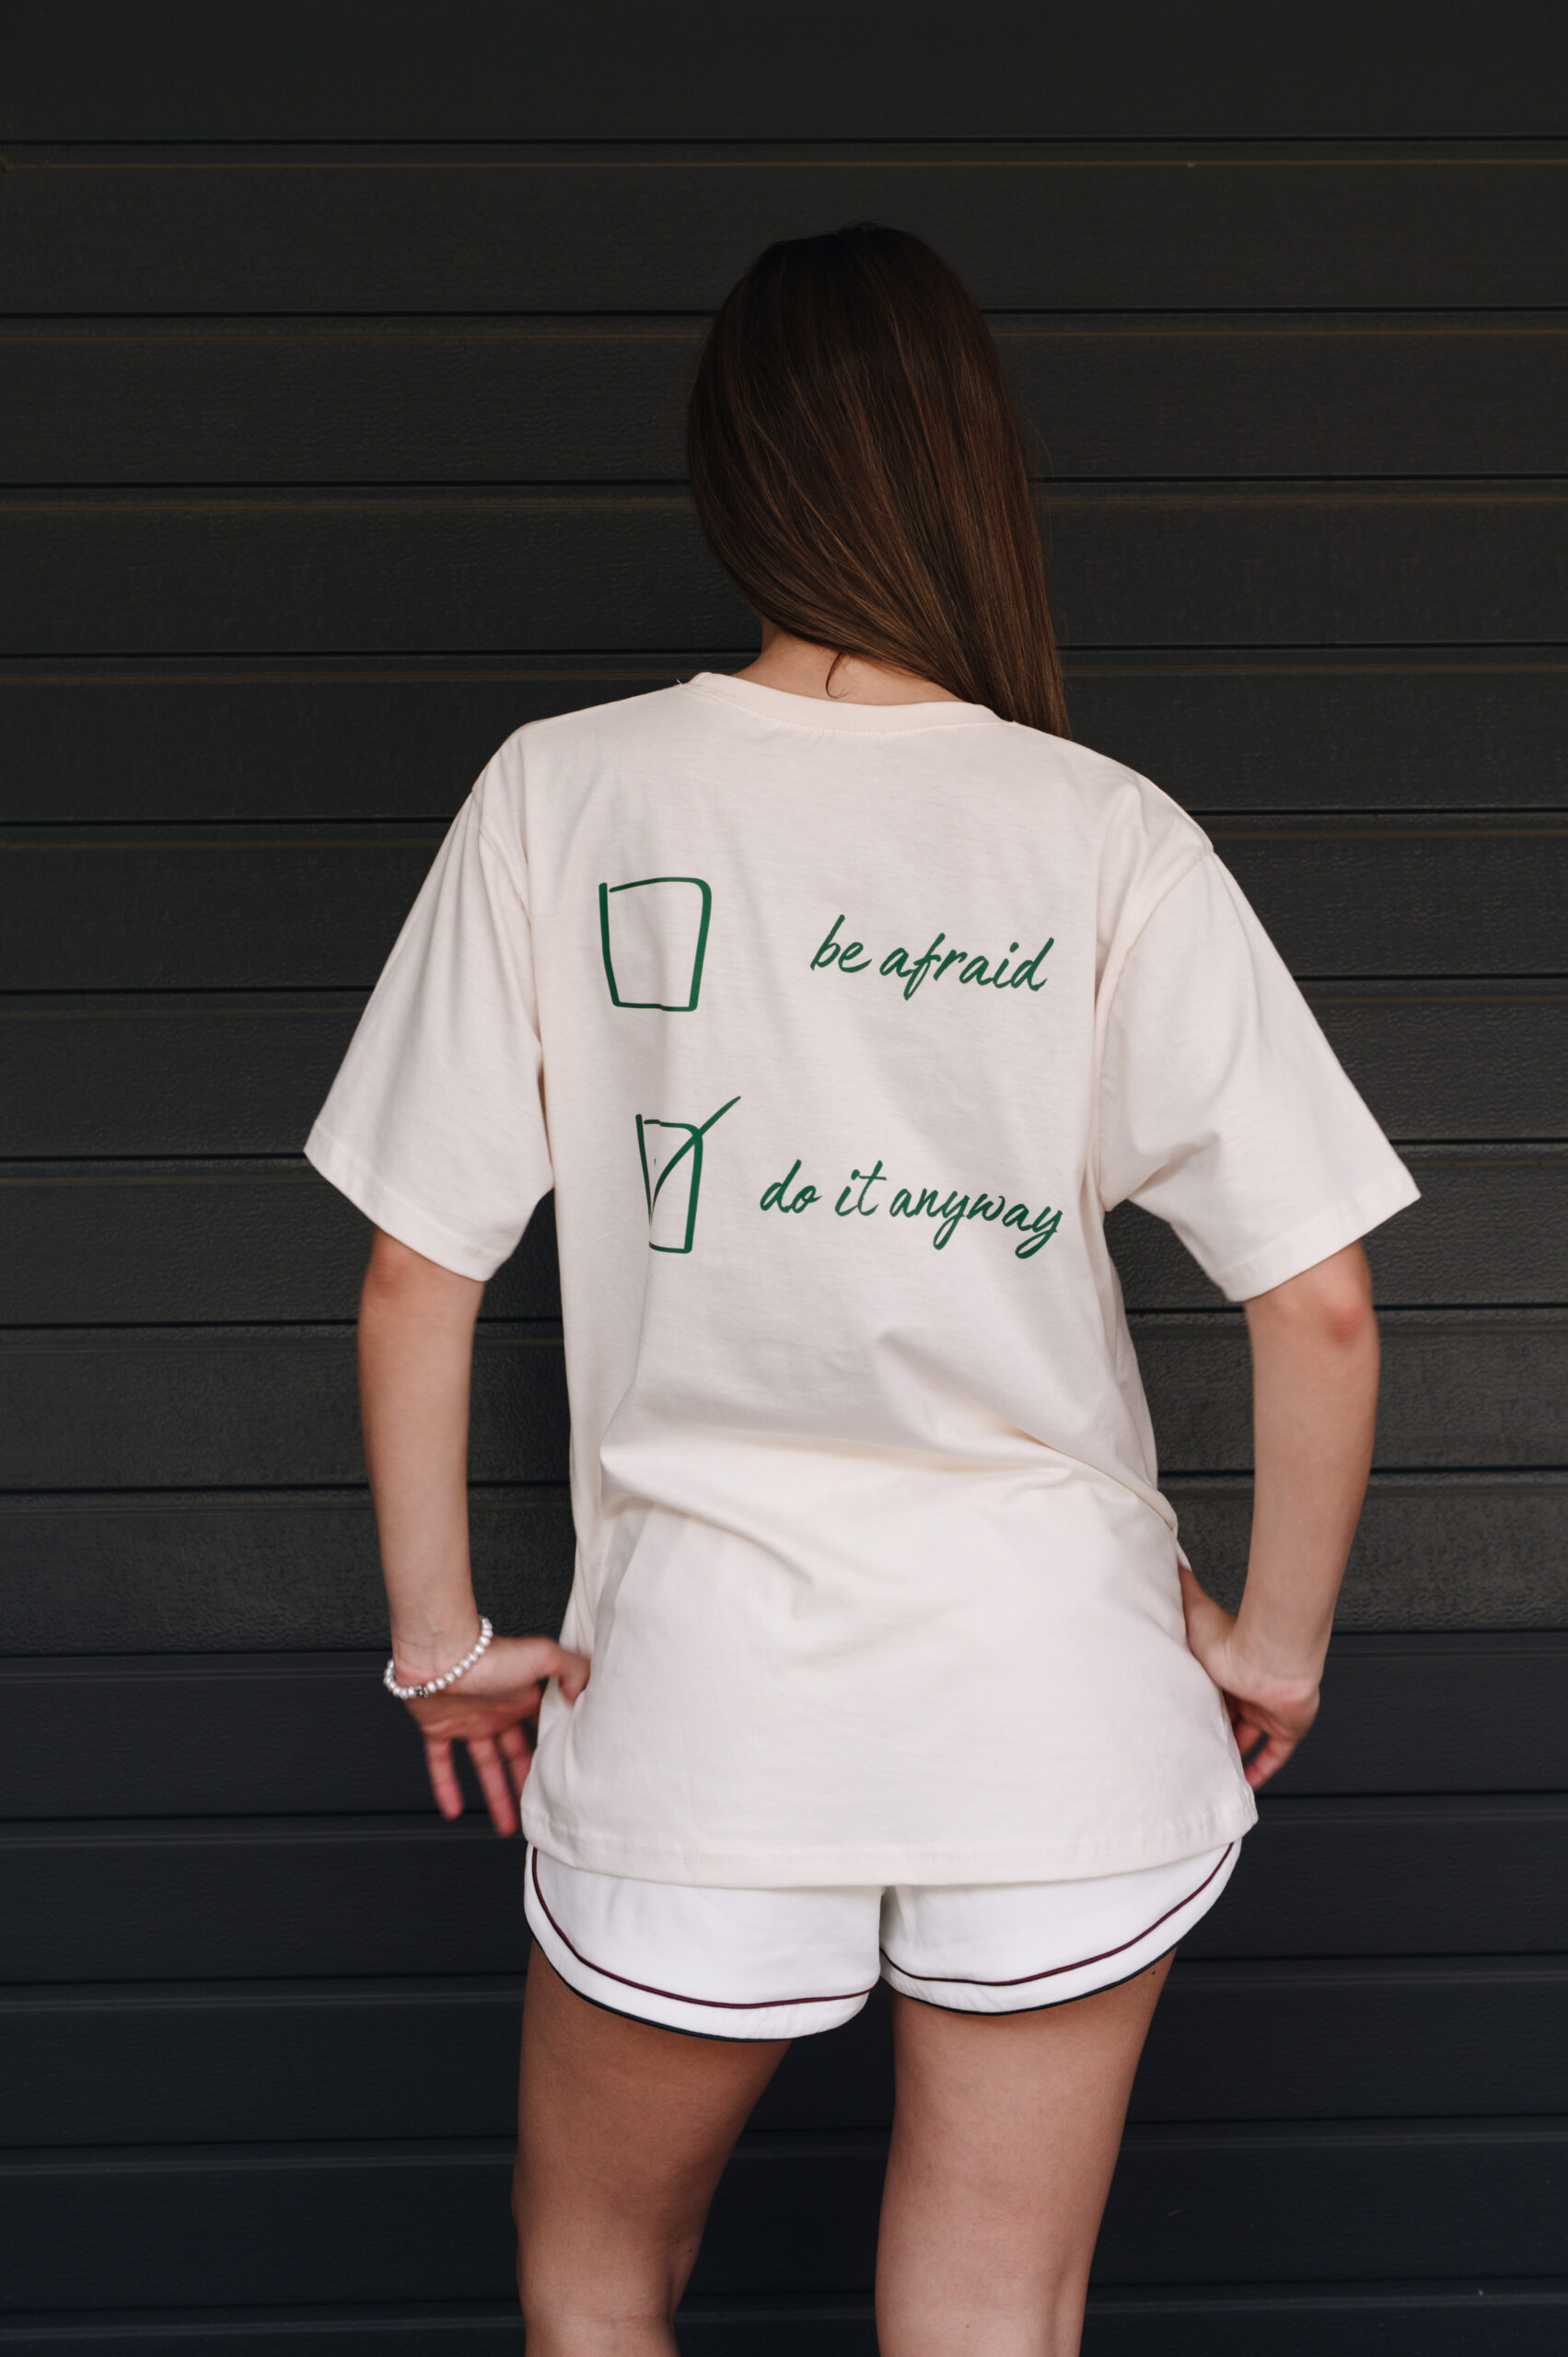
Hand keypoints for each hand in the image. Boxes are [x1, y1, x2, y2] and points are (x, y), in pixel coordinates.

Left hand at [400, 1636, 589, 1835]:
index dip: (552, 1751)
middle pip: (517, 1755)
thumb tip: (584, 1695)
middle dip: (528, 1782)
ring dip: (496, 1796)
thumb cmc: (488, 1655)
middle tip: (538, 1808)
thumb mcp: (543, 1656)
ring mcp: (469, 1721)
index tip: (563, 1775)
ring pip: (486, 1766)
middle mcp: (498, 1710)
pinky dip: (446, 1787)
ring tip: (507, 1825)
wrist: (440, 1655)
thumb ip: (572, 1669)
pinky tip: (454, 1809)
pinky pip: (441, 1764)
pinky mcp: (439, 1728)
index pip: (543, 1729)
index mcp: (523, 1696)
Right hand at [1179, 1565, 1319, 1789]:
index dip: (1195, 1704)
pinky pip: (1274, 1756)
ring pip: (1247, 1738)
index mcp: (1224, 1668)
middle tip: (1189, 1749)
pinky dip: (1260, 1770)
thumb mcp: (1191, 1611)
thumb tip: (1165, 1559)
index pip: (1207, 1690)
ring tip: (1208, 1772)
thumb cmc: (1230, 1636)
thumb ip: (1179, 1587)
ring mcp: (1267, 1710)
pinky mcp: (1285, 1728)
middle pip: (1226, 1717)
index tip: (1179, 1716)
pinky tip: (1245, 1785)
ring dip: (1231, 1754)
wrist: (1269, 1654)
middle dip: (1210, 1731)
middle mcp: (1245, 1690)